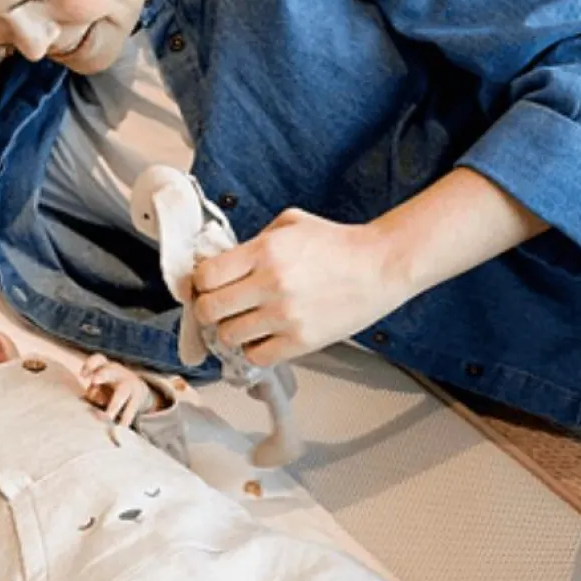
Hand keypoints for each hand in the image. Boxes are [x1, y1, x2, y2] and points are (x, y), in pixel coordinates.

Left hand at [78, 355, 160, 426]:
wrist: (136, 388)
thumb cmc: (107, 387)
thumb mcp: (99, 384)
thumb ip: (92, 392)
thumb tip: (84, 404)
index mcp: (104, 366)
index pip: (98, 360)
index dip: (90, 365)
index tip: (82, 376)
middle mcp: (117, 373)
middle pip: (109, 371)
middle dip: (101, 374)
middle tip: (94, 381)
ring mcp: (129, 385)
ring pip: (121, 394)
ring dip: (113, 406)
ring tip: (107, 418)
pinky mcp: (137, 399)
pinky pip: (130, 410)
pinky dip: (124, 421)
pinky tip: (121, 430)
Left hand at [192, 208, 403, 365]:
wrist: (380, 266)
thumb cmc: (337, 244)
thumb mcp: (290, 224)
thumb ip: (253, 242)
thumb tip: (221, 263)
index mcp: (264, 251)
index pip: (205, 276)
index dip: (200, 283)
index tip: (207, 285)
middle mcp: (270, 284)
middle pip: (209, 310)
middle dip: (208, 309)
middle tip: (218, 307)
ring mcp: (285, 316)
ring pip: (228, 336)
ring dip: (230, 331)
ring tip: (243, 322)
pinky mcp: (301, 341)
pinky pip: (256, 356)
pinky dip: (254, 348)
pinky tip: (263, 336)